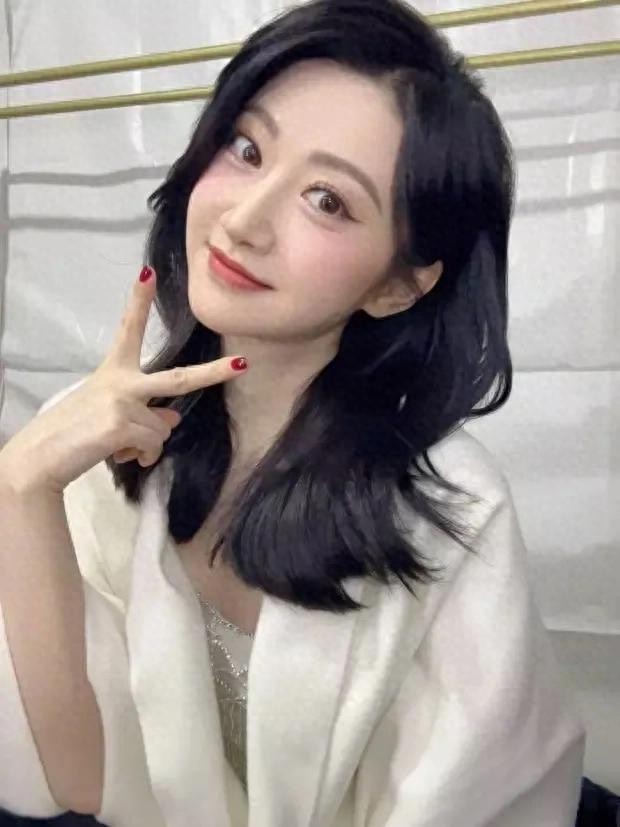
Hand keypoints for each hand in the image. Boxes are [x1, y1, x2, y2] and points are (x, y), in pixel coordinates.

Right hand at [0, 266, 247, 492]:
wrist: (41, 456)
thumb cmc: (73, 433)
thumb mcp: (111, 415)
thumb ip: (144, 412)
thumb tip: (173, 417)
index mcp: (113, 371)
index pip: (128, 329)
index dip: (138, 301)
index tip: (148, 273)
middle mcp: (121, 381)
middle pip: (179, 378)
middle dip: (214, 373)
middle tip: (241, 366)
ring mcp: (124, 401)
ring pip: (163, 428)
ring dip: (146, 444)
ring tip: (118, 446)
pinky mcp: (123, 425)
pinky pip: (153, 445)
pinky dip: (142, 456)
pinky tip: (119, 454)